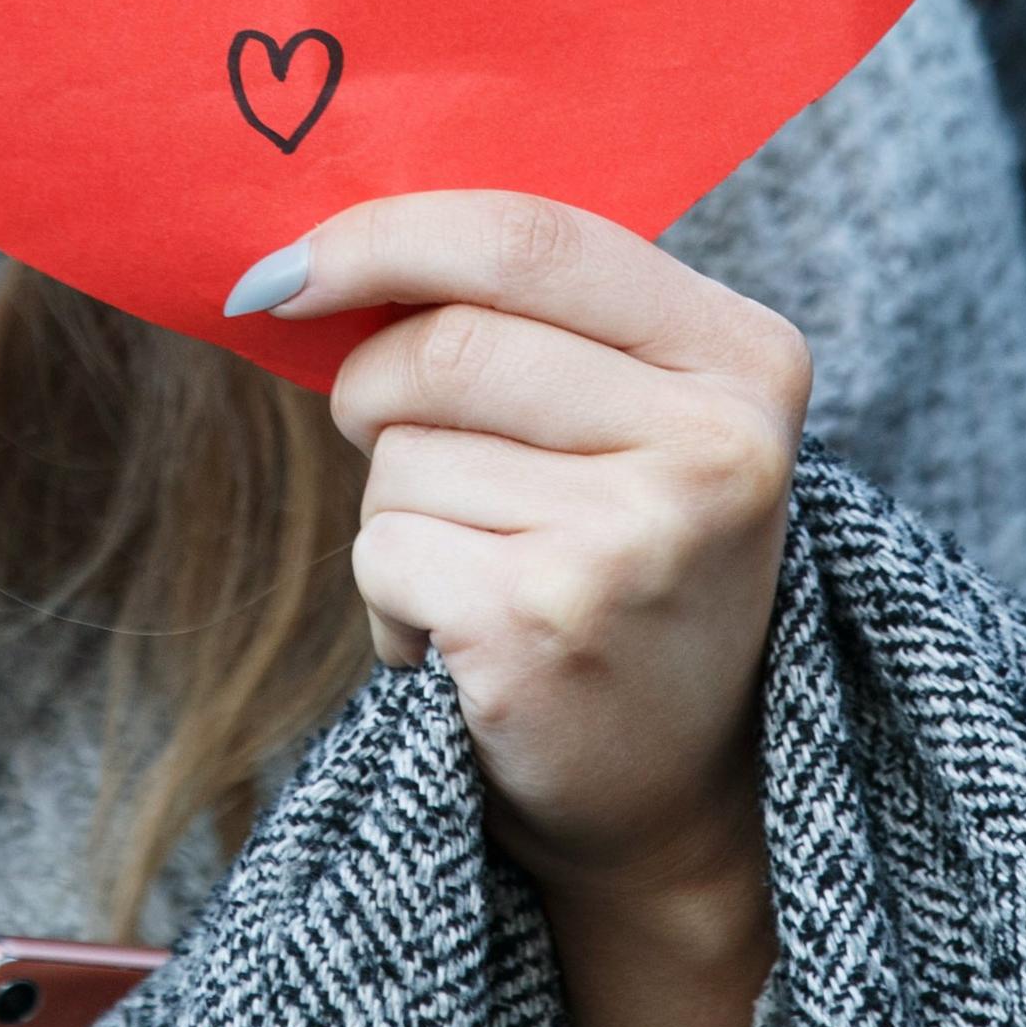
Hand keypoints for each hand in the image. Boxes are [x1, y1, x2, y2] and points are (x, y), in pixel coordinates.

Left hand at [228, 191, 807, 1026]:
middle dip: (370, 387)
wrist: (674, 790)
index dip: (383, 236)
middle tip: (386, 440)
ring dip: (394, 508)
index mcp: (743, 356)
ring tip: (480, 566)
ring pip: (400, 452)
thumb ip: (523, 306)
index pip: (529, 236)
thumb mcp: (626, 407)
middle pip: (446, 345)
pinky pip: (381, 550)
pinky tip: (463, 637)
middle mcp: (714, 446)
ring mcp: (633, 541)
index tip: (282, 268)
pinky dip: (388, 595)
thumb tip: (302, 256)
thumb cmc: (614, 549)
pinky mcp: (543, 628)